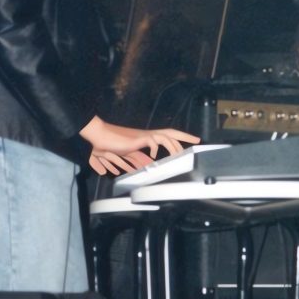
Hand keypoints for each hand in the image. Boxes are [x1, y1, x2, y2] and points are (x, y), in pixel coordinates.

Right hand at [78, 116, 199, 174]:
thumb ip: (141, 158)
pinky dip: (155, 147)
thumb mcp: (132, 153)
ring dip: (173, 145)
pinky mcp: (139, 139)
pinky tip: (154, 155)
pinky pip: (152, 140)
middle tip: (196, 140)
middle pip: (171, 132)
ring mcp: (144, 136)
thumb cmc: (115, 144)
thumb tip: (149, 166)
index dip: (181, 136)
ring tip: (177, 155)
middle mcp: (149, 134)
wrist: (101, 136)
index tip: (194, 139)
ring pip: (165, 137)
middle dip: (184, 136)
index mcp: (149, 137)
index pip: (169, 134)